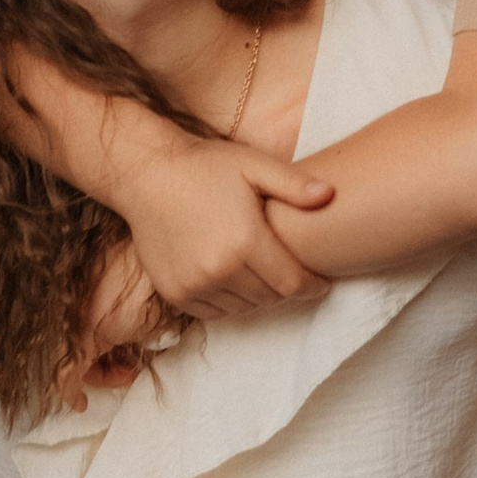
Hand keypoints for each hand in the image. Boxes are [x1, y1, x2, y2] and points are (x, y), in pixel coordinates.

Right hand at [123, 134, 335, 319]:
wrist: (146, 175)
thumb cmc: (205, 166)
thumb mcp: (253, 165)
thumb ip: (294, 184)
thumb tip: (330, 196)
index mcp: (245, 240)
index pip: (292, 283)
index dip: (313, 286)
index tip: (322, 283)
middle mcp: (219, 270)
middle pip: (270, 298)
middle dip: (286, 288)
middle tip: (291, 272)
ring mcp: (194, 285)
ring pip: (244, 308)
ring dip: (258, 296)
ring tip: (262, 273)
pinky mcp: (175, 293)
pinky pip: (215, 312)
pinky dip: (230, 301)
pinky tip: (233, 278)